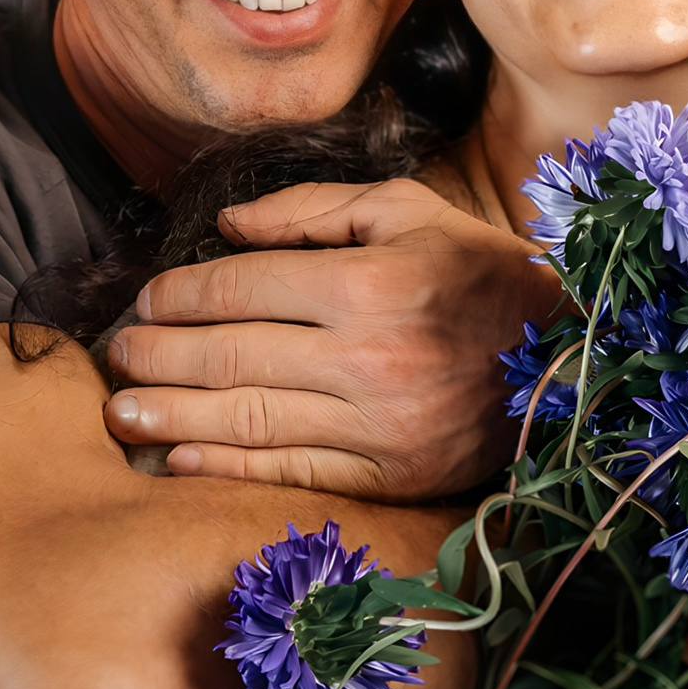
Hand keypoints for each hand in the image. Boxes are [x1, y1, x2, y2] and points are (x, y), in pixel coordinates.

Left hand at [102, 178, 556, 500]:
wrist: (572, 362)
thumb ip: (314, 212)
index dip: (181, 294)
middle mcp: (368, 357)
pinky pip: (288, 472)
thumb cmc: (483, 276)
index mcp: (370, 282)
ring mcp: (377, 424)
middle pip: (231, 357)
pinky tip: (178, 457)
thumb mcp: (410, 213)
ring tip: (120, 410)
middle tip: (114, 355)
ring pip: (248, 420)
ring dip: (171, 415)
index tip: (146, 299)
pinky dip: (224, 466)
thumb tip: (227, 229)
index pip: (244, 288)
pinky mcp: (387, 476)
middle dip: (158, 356)